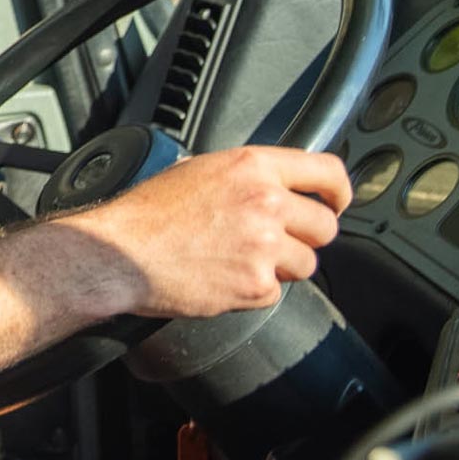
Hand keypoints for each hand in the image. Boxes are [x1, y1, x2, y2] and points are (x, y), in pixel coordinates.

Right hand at [75, 146, 350, 319]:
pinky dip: (254, 291)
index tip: (336, 202)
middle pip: (325, 226)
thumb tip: (271, 185)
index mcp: (252, 167)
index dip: (339, 191)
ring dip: (282, 267)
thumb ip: (244, 176)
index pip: (327, 171)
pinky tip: (223, 277)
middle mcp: (266, 202)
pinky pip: (275, 293)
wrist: (119, 254)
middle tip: (281, 240)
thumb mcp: (196, 170)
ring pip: (306, 264)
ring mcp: (264, 246)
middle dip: (307, 236)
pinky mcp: (256, 285)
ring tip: (241, 260)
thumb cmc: (147, 213)